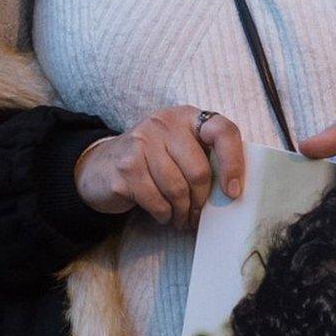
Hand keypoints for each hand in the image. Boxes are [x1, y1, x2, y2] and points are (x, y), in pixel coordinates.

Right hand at [74, 106, 244, 230]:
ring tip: (181, 219)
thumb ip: (205, 157)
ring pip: (178, 190)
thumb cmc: (153, 161)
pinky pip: (157, 201)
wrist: (102, 166)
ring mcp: (141, 142)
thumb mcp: (180, 148)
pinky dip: (164, 215)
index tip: (233, 191)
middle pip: (199, 171)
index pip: (222, 131)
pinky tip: (163, 214)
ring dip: (183, 213)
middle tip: (197, 215)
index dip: (234, 162)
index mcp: (186, 116)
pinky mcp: (125, 166)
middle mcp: (163, 123)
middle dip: (201, 201)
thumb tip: (233, 191)